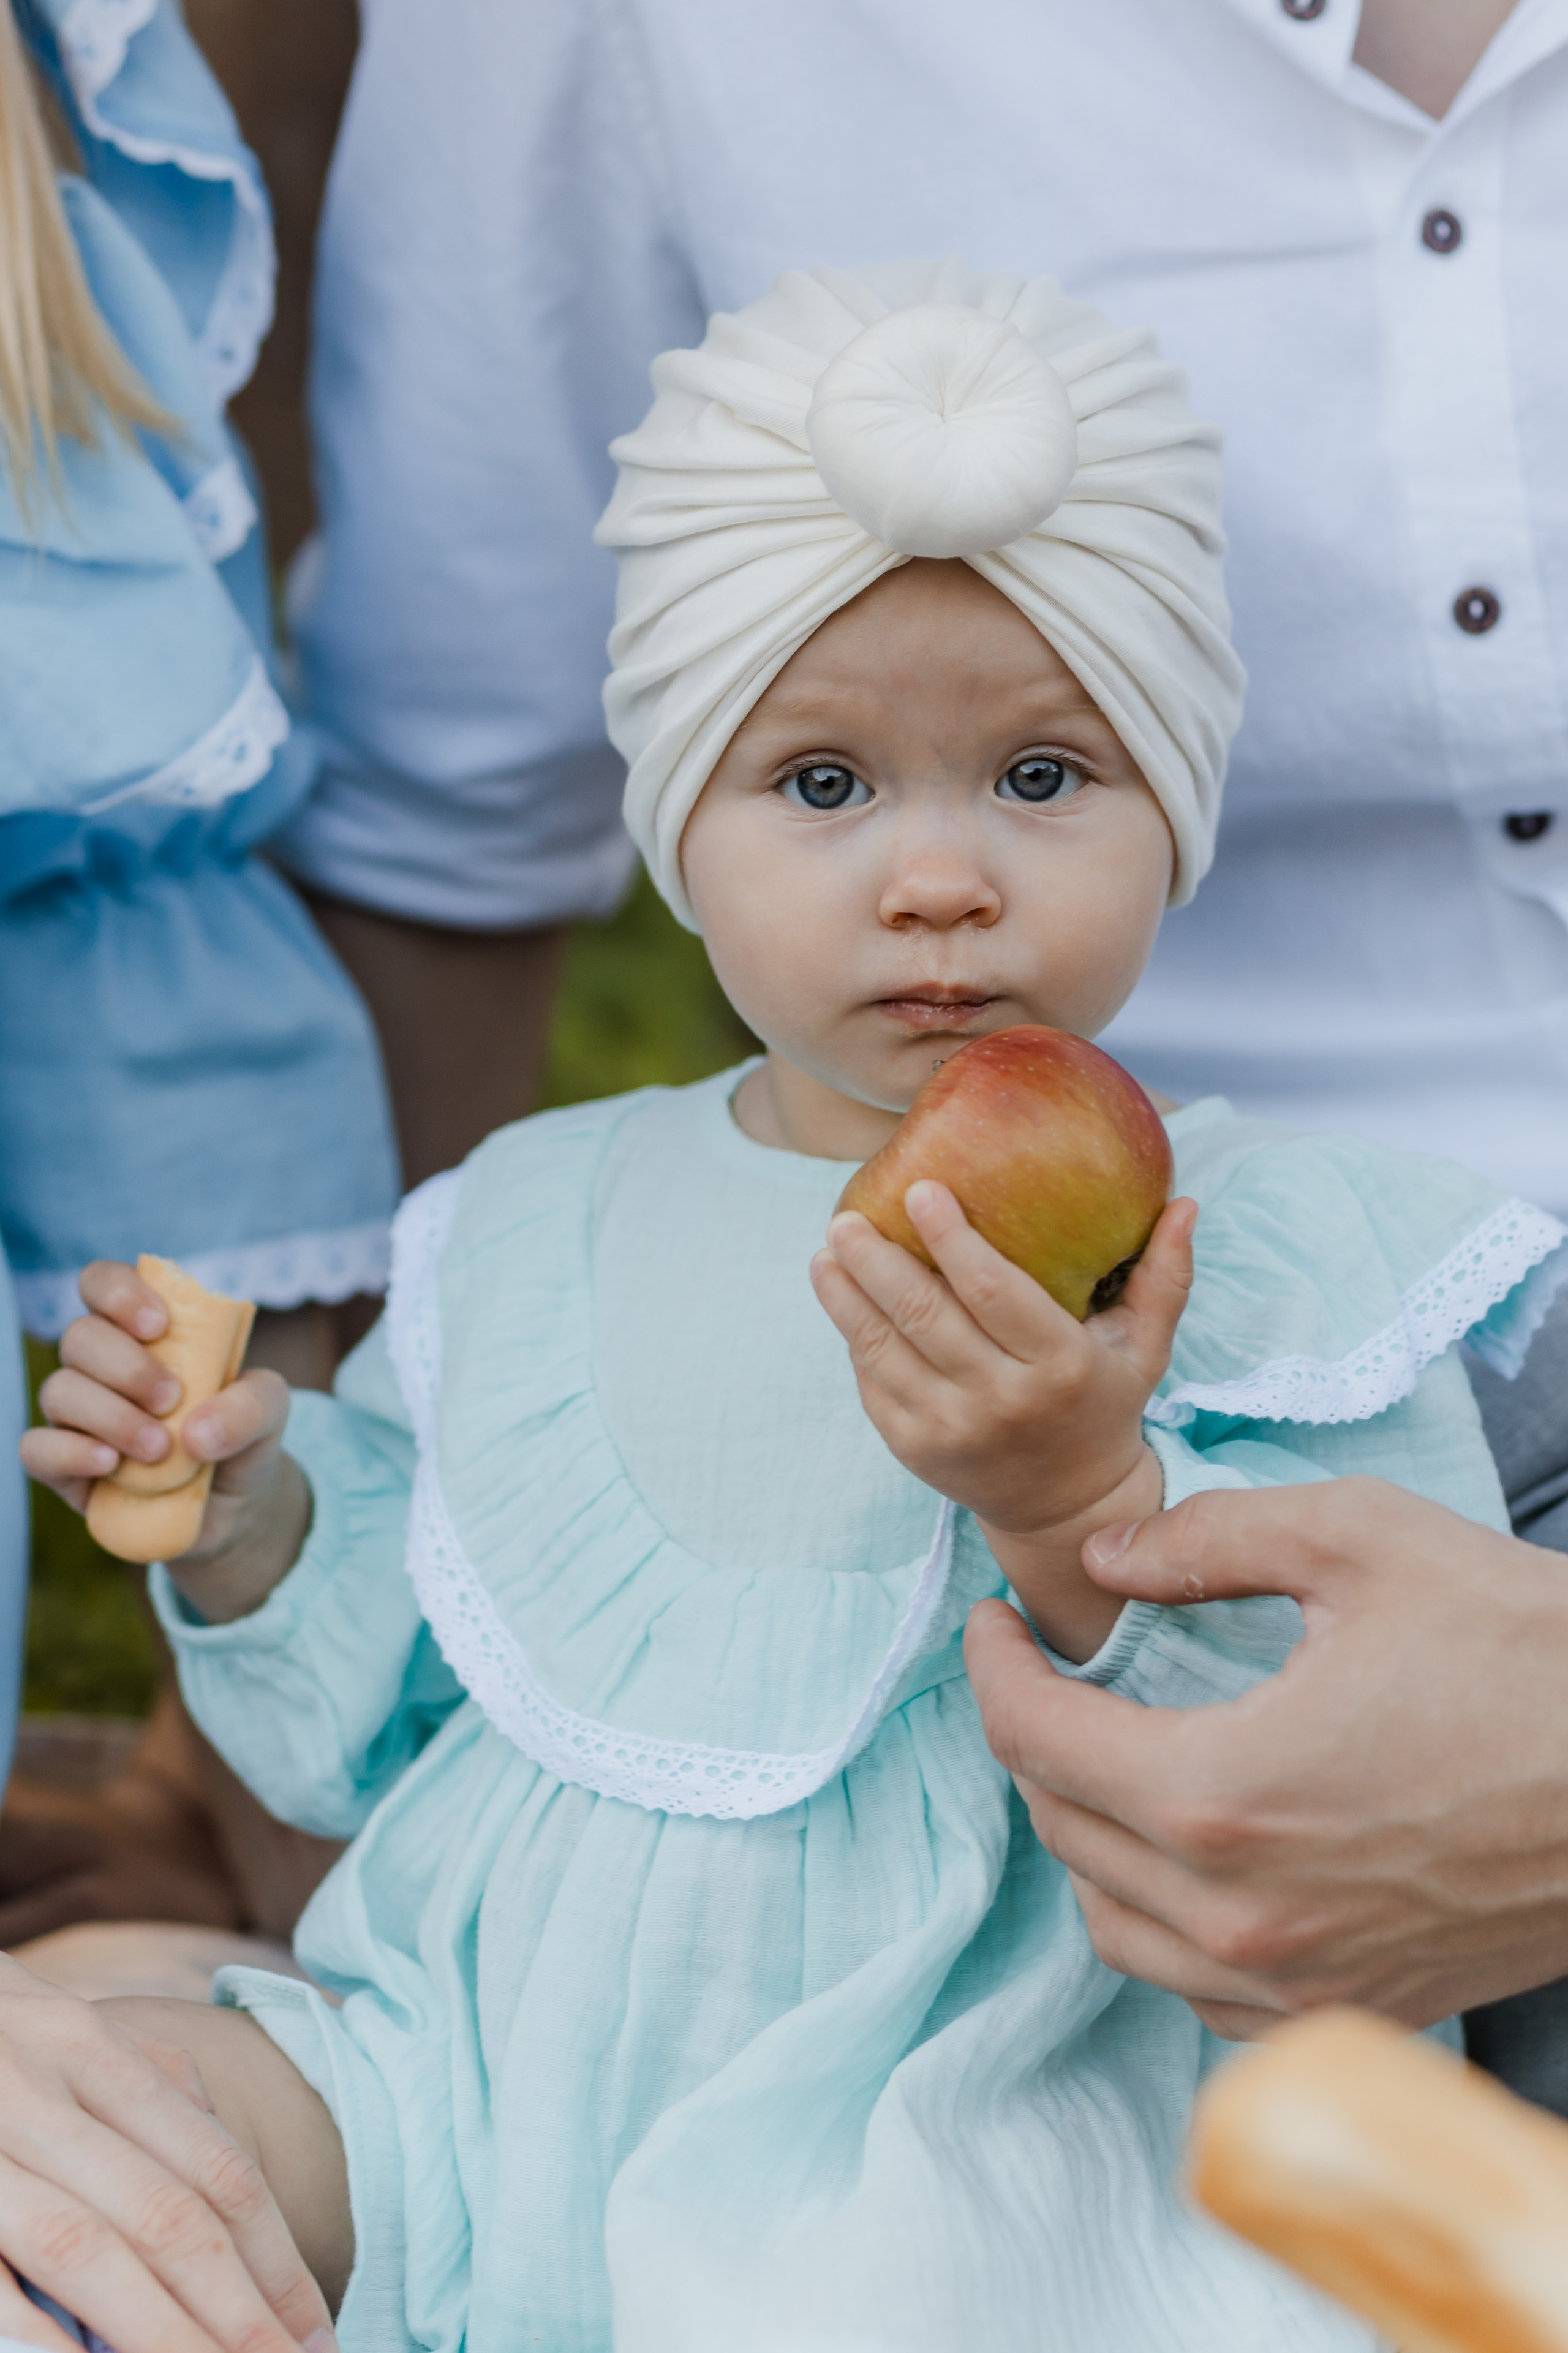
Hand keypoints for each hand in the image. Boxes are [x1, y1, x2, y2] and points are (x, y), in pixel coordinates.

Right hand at [0, 1955, 331, 2352]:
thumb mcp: (73, 2036)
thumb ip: (157, 2096)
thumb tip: (237, 2195)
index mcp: (96, 2050)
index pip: (215, 2170)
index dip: (274, 2260)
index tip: (318, 2334)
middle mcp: (42, 2089)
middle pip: (167, 2217)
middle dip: (236, 2315)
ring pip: (89, 2250)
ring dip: (161, 2335)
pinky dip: (38, 2335)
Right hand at [21, 1261, 309, 1623]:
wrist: (235, 1502)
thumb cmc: (240, 1432)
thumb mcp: (269, 1410)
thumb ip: (250, 1405)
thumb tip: (197, 1434)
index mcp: (141, 1329)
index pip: (102, 1282)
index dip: (119, 1292)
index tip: (159, 1325)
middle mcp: (99, 1364)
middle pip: (80, 1337)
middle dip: (127, 1367)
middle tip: (171, 1399)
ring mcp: (77, 1414)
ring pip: (58, 1391)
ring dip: (111, 1416)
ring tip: (159, 1448)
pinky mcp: (64, 1466)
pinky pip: (37, 1448)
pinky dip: (70, 1452)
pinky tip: (110, 1464)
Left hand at [812, 1184, 1194, 1657]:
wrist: (1068, 1509)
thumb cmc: (1103, 1405)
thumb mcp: (1146, 1349)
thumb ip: (1165, 1277)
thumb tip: (1187, 1204)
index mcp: (1059, 1366)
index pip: (995, 1293)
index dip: (952, 1239)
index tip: (921, 1189)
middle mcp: (1001, 1401)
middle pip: (924, 1316)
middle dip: (877, 1261)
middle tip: (846, 1215)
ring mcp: (951, 1430)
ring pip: (883, 1349)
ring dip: (844, 1296)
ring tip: (826, 1250)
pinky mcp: (915, 1450)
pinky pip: (873, 1383)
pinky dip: (853, 1337)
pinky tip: (840, 1297)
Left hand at [965, 1478, 1567, 2036]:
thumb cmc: (1523, 1647)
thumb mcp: (1358, 1539)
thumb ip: (1206, 1541)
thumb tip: (1101, 1560)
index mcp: (1221, 1790)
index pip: (1035, 1738)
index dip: (993, 1668)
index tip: (995, 1624)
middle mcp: (1242, 1911)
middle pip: (1063, 1829)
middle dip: (1032, 1740)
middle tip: (1047, 1673)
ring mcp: (1300, 1981)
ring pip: (1115, 1928)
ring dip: (1085, 1837)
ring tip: (1103, 1756)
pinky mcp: (1355, 2011)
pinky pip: (1200, 1994)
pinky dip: (1161, 1927)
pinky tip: (1185, 1860)